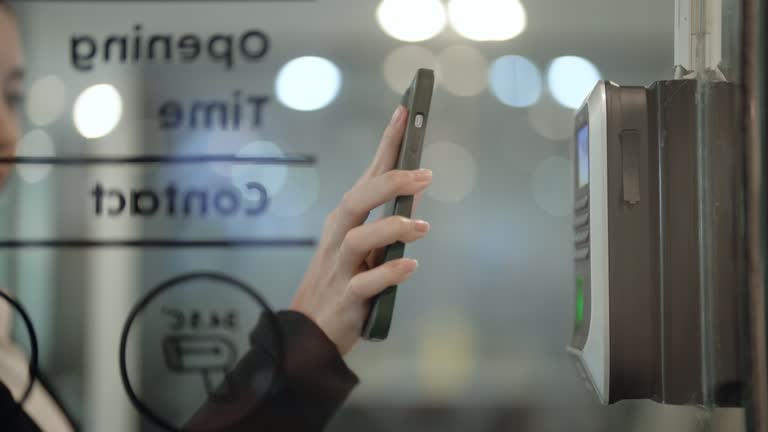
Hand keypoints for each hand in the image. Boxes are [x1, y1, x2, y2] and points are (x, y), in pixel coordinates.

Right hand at [290, 105, 431, 354]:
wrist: (308, 332)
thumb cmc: (340, 283)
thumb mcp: (362, 249)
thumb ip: (386, 223)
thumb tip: (414, 197)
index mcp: (344, 221)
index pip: (367, 175)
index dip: (385, 144)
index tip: (404, 112)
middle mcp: (338, 238)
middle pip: (358, 200)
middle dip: (390, 183)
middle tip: (425, 175)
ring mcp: (340, 267)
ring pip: (360, 239)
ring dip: (393, 229)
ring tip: (422, 229)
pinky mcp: (346, 298)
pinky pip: (366, 283)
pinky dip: (389, 273)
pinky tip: (409, 266)